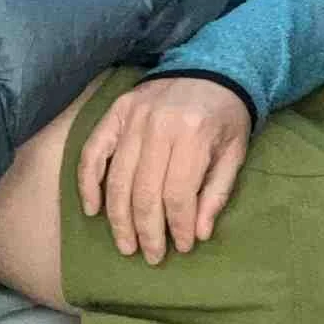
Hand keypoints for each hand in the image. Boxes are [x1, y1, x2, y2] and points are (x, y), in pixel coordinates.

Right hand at [76, 77, 252, 265]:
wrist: (213, 67)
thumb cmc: (226, 117)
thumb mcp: (234, 153)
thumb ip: (217, 193)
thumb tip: (198, 234)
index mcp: (194, 135)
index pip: (178, 194)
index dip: (178, 226)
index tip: (182, 247)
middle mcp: (159, 125)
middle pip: (144, 192)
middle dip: (147, 231)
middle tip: (150, 256)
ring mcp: (133, 117)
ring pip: (117, 179)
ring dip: (119, 218)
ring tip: (126, 244)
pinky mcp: (116, 112)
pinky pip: (93, 152)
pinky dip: (89, 183)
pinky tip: (93, 210)